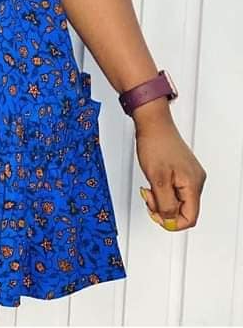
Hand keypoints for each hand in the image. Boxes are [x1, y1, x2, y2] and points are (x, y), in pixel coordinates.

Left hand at [136, 116, 206, 231]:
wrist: (152, 122)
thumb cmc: (155, 143)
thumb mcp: (157, 179)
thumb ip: (165, 204)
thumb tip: (169, 221)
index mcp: (193, 184)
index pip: (190, 217)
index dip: (172, 222)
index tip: (157, 216)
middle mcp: (195, 180)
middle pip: (183, 209)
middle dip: (164, 208)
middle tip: (149, 197)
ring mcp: (189, 174)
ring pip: (177, 199)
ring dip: (161, 198)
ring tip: (149, 187)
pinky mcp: (182, 168)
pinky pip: (174, 188)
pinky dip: (162, 189)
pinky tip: (153, 180)